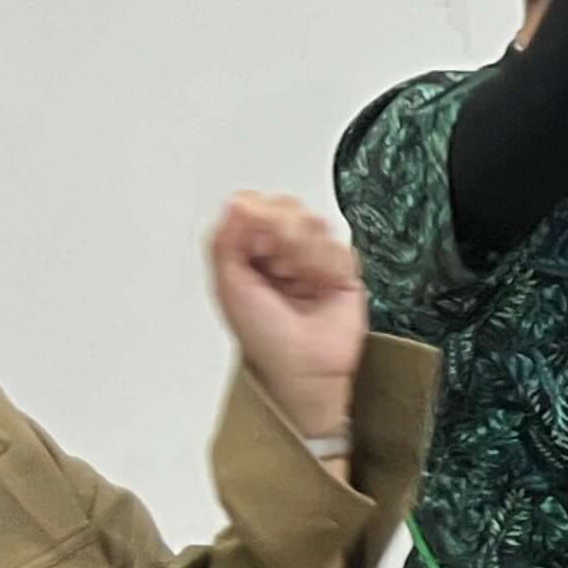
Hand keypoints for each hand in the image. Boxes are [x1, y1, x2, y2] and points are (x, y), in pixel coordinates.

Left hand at [207, 193, 368, 439]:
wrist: (303, 366)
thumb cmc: (265, 338)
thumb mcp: (228, 286)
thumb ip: (225, 239)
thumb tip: (237, 202)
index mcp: (248, 252)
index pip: (255, 205)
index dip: (258, 217)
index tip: (255, 244)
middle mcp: (279, 252)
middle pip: (288, 207)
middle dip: (283, 235)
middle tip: (277, 265)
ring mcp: (312, 259)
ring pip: (316, 224)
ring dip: (304, 255)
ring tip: (296, 281)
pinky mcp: (342, 270)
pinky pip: (340, 247)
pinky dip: (327, 268)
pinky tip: (318, 286)